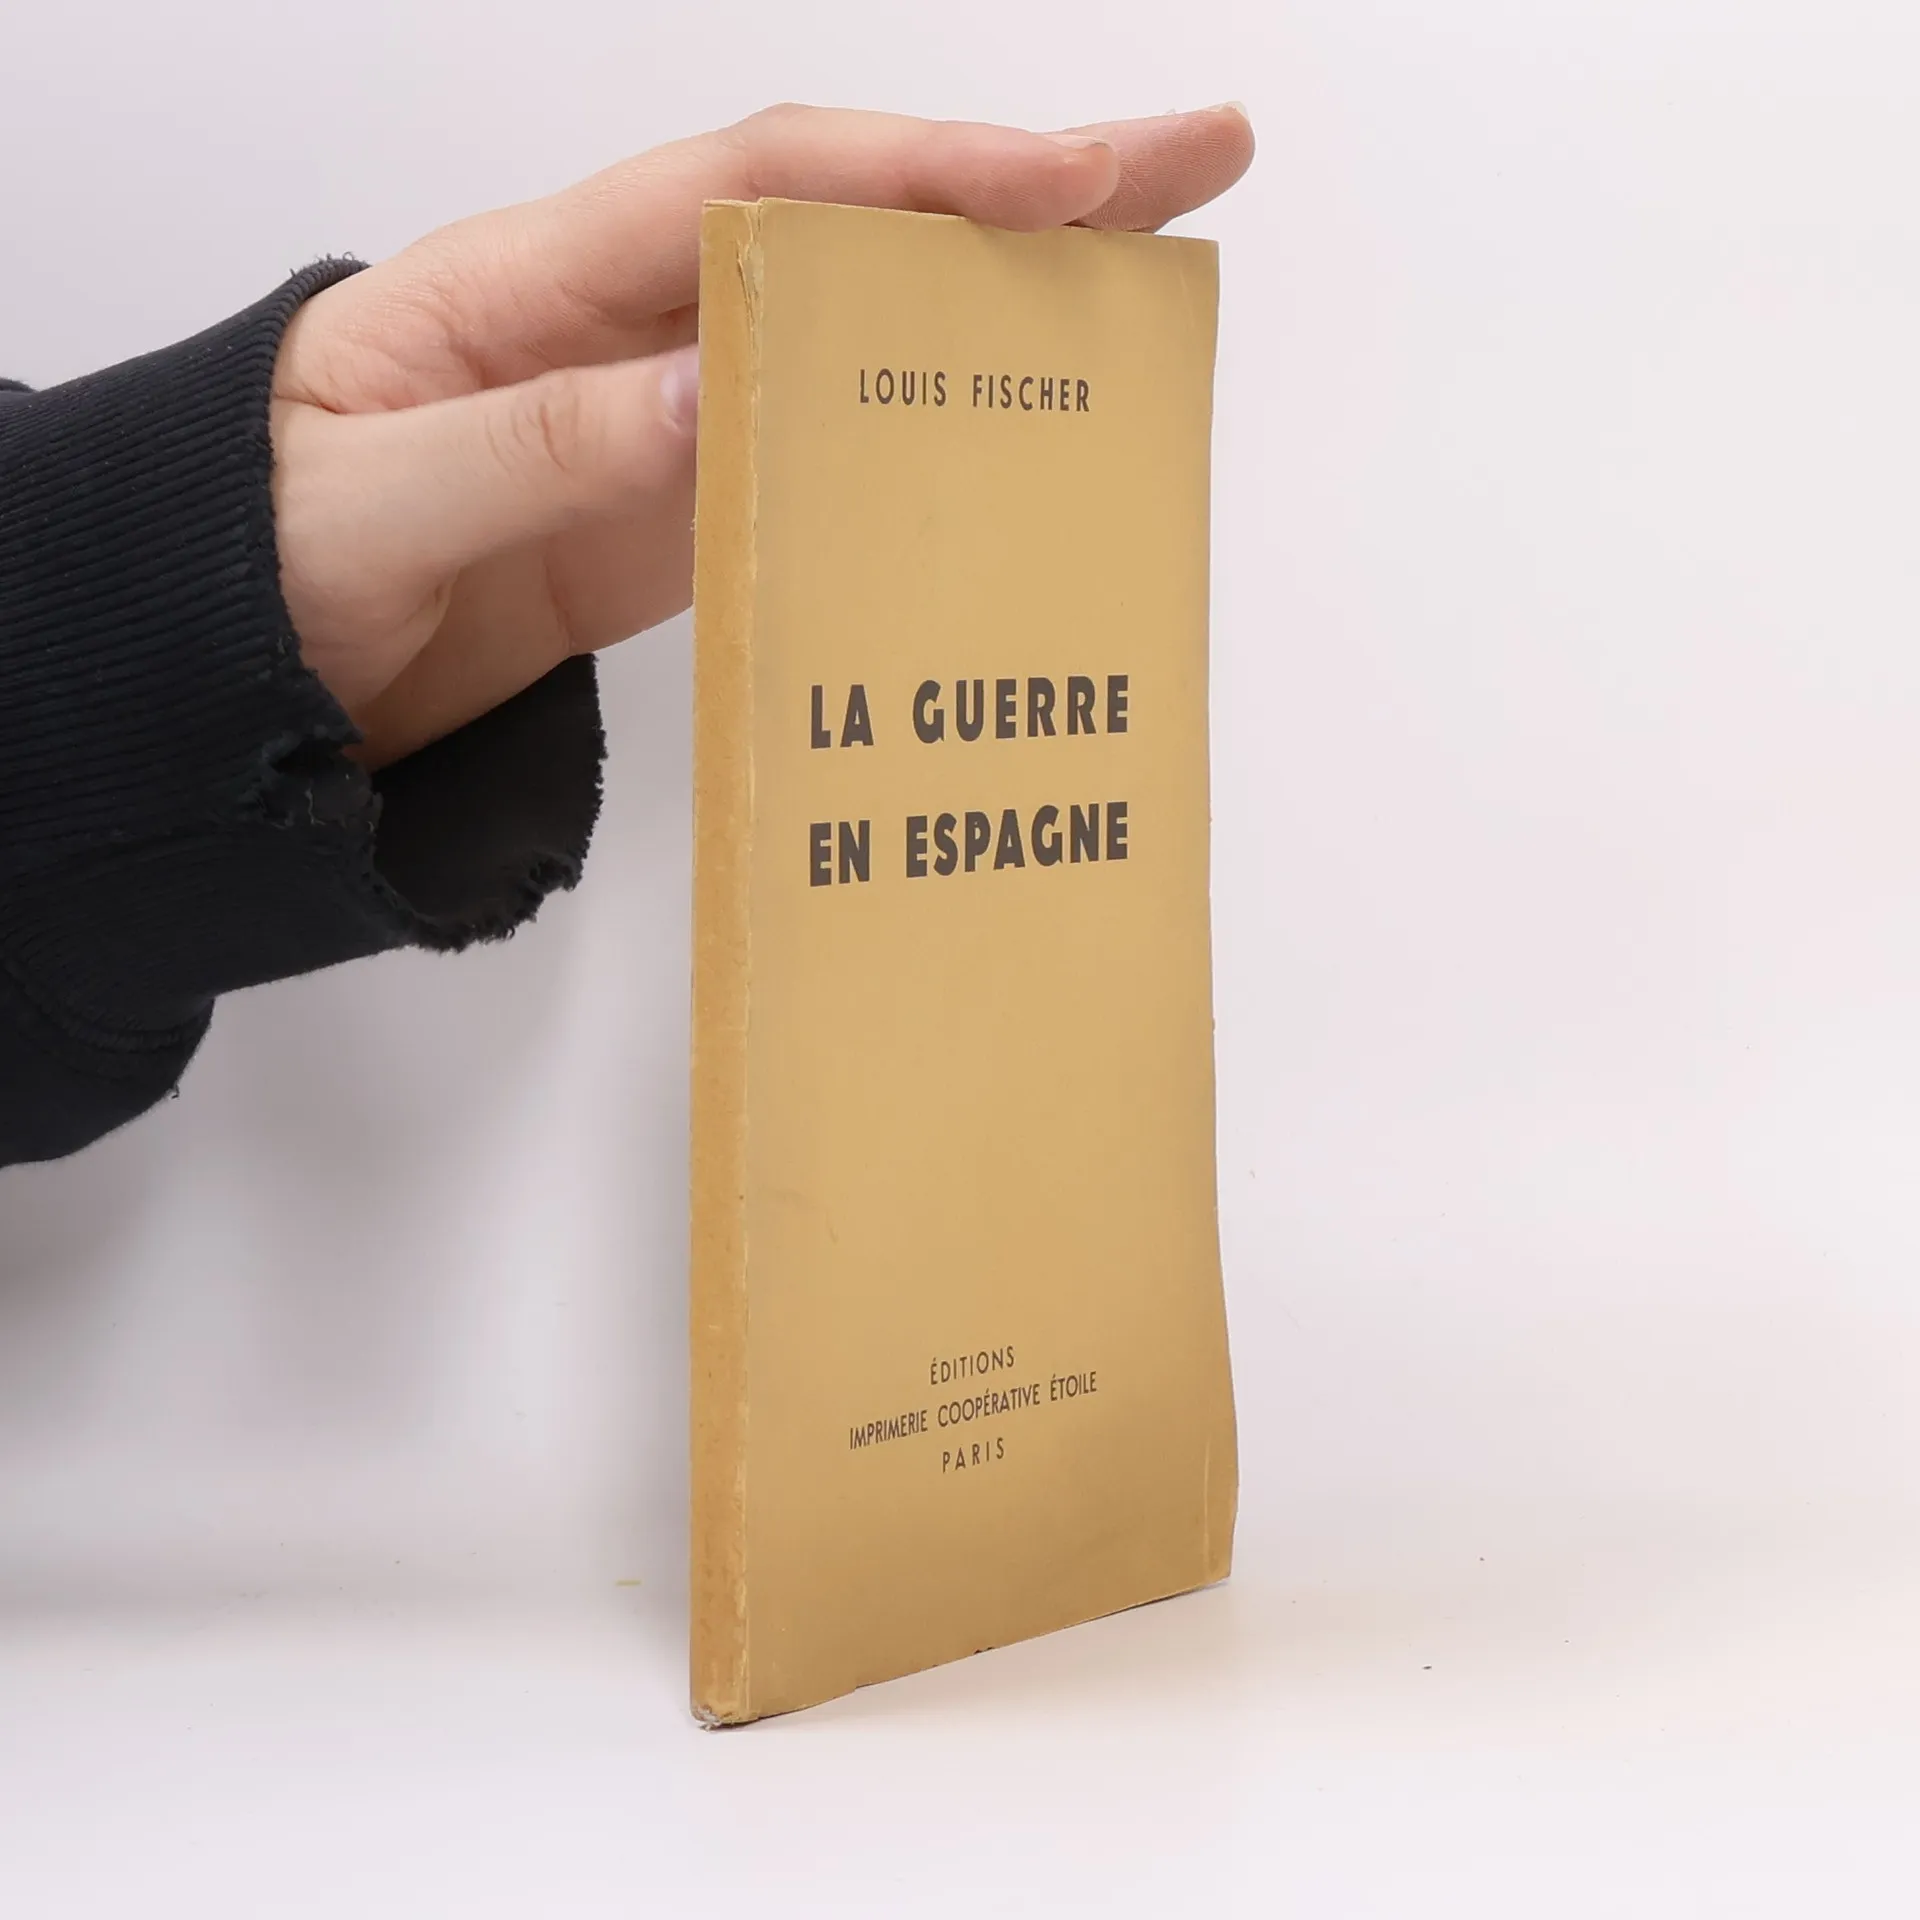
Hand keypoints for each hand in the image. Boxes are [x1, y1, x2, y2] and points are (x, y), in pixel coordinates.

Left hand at [270, 103, 1254, 767]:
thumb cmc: (257, 562)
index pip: (761, 188)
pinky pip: (817, 458)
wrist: (233, 675)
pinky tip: (1012, 443)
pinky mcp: (672, 515)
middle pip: (846, 227)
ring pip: (855, 336)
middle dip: (1018, 191)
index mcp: (536, 278)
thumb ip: (535, 446)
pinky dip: (919, 442)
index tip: (1072, 177)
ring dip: (994, 308)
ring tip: (1141, 291)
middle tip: (1189, 170)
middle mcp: (622, 322)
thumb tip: (706, 392)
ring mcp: (659, 418)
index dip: (921, 174)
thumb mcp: (376, 500)